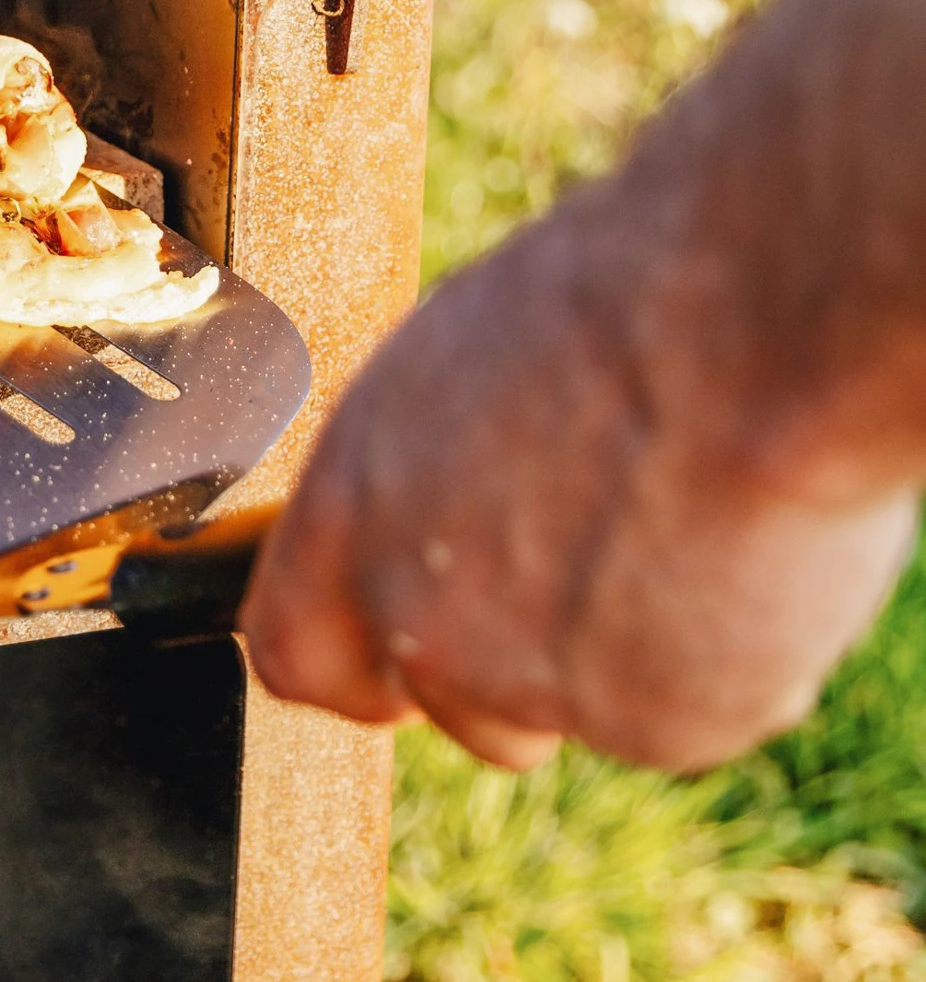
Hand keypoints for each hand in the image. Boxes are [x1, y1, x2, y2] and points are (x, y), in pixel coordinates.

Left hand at [238, 172, 918, 771]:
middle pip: (436, 700)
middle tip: (573, 562)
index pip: (291, 650)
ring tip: (665, 525)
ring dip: (601, 661)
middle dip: (492, 665)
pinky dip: (710, 656)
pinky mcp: (656, 724)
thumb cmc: (604, 307)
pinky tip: (733, 549)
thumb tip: (425, 511)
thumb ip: (414, 477)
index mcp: (350, 509)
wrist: (739, 334)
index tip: (397, 640)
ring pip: (563, 713)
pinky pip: (679, 709)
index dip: (353, 654)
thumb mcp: (451, 369)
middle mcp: (417, 615)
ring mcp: (532, 685)